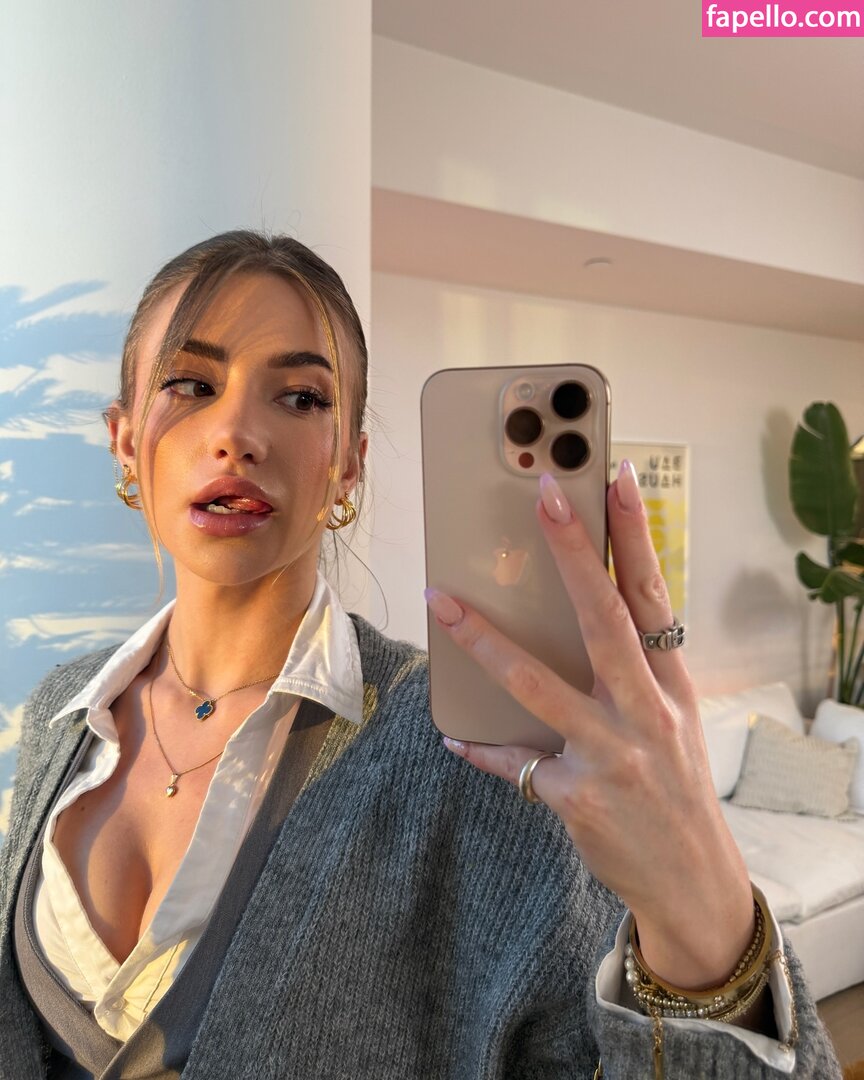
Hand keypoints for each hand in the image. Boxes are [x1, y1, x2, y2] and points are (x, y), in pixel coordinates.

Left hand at [424, 461, 753, 990]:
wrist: (691, 880)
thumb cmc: (675, 788)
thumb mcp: (673, 723)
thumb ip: (633, 675)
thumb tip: (575, 625)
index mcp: (672, 686)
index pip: (653, 596)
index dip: (635, 535)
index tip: (616, 478)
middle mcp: (646, 712)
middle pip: (605, 619)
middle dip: (575, 553)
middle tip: (544, 494)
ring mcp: (611, 753)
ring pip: (538, 684)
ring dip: (484, 639)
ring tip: (442, 601)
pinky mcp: (575, 795)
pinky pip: (512, 760)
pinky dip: (481, 747)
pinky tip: (454, 735)